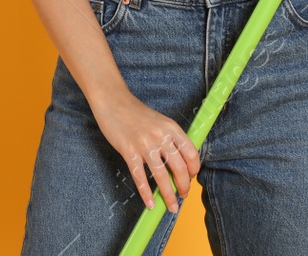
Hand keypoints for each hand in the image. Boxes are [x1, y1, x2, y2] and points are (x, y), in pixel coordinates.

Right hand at [92, 91, 199, 212]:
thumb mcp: (160, 121)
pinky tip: (150, 203)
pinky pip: (139, 177)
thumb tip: (179, 162)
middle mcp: (161, 136)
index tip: (192, 177)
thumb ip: (170, 138)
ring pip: (161, 176)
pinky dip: (146, 193)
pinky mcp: (128, 151)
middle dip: (184, 186)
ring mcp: (144, 145)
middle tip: (183, 195)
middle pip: (179, 167)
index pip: (191, 153)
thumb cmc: (137, 113)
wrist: (114, 101)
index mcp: (171, 127)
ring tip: (172, 206)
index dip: (194, 169)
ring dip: (168, 195)